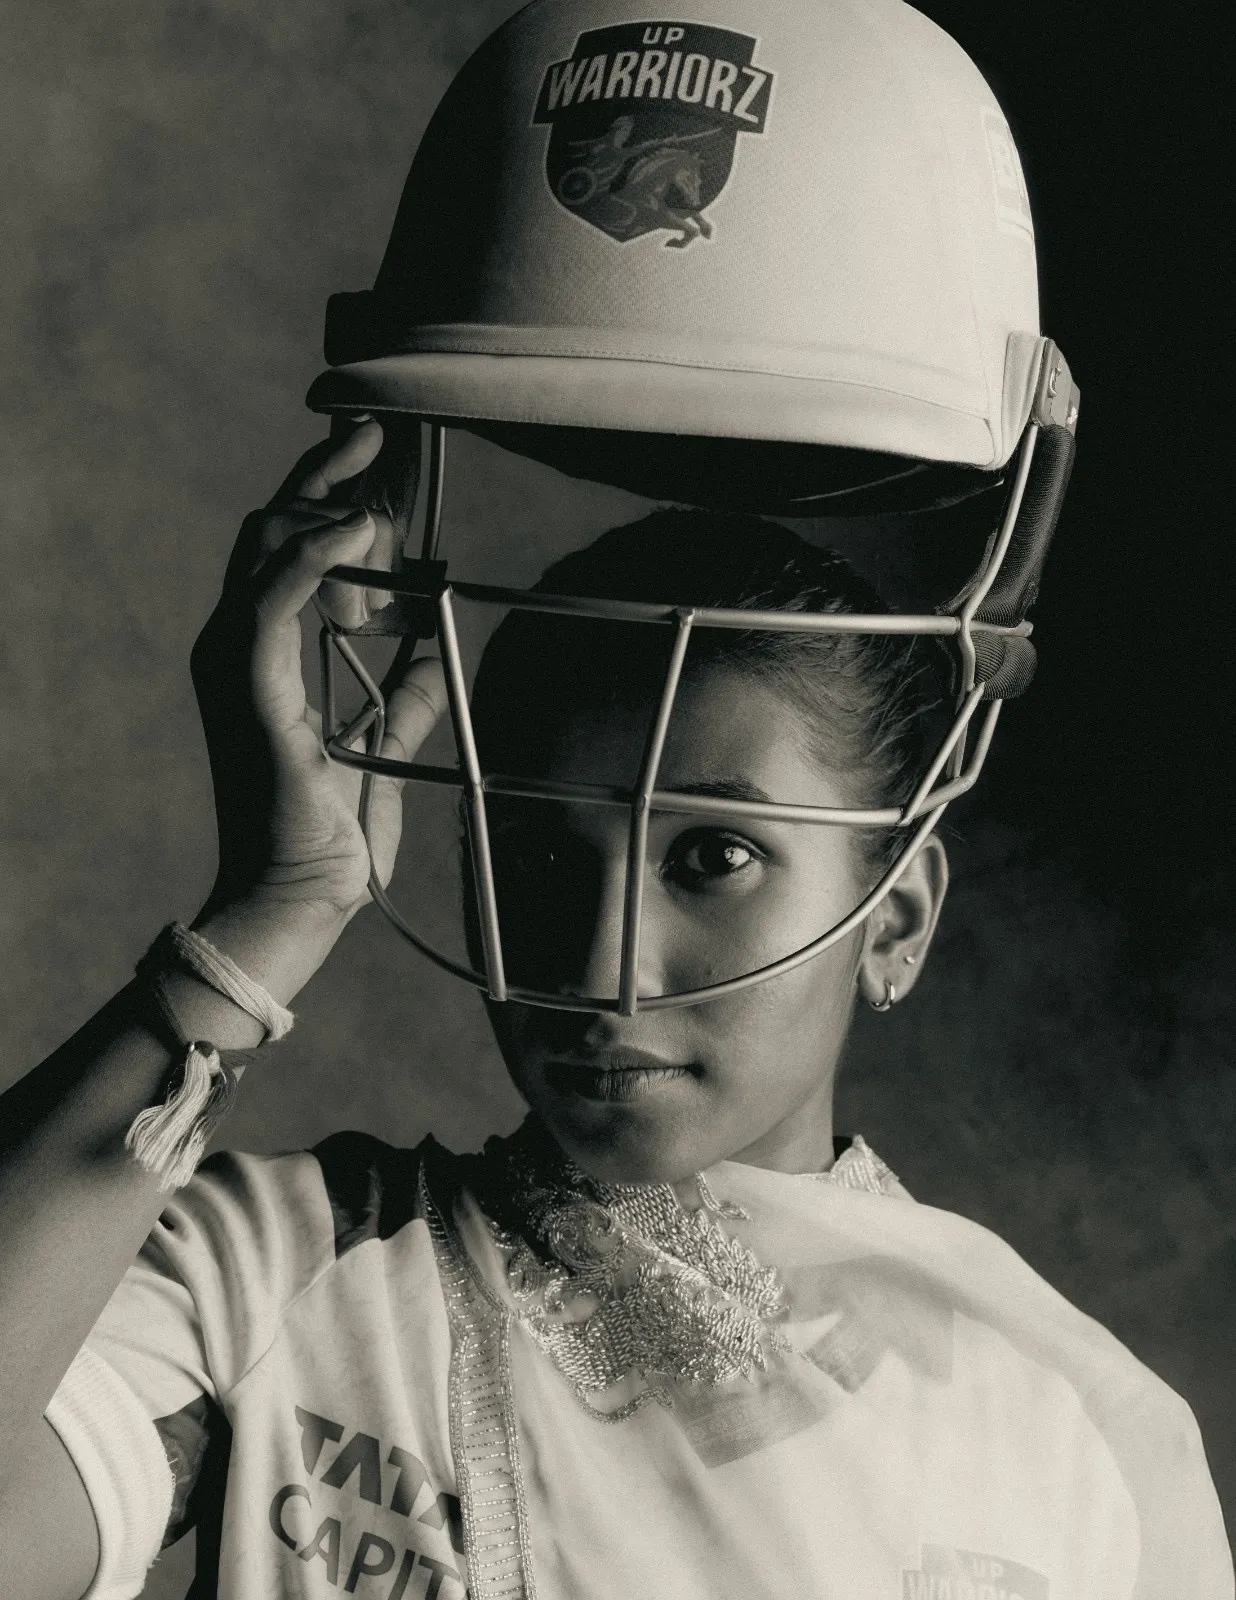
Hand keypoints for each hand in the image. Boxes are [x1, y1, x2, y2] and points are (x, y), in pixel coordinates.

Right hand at [190, 420, 446, 932]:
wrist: (300, 899)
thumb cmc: (331, 834)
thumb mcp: (384, 745)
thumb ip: (406, 696)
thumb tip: (441, 651)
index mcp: (263, 654)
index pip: (287, 546)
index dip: (328, 491)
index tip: (378, 453)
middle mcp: (237, 646)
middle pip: (273, 525)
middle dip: (327, 473)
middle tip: (380, 431)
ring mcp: (235, 664)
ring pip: (267, 544)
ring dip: (327, 502)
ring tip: (381, 476)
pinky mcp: (248, 689)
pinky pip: (271, 600)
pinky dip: (314, 556)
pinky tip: (358, 529)